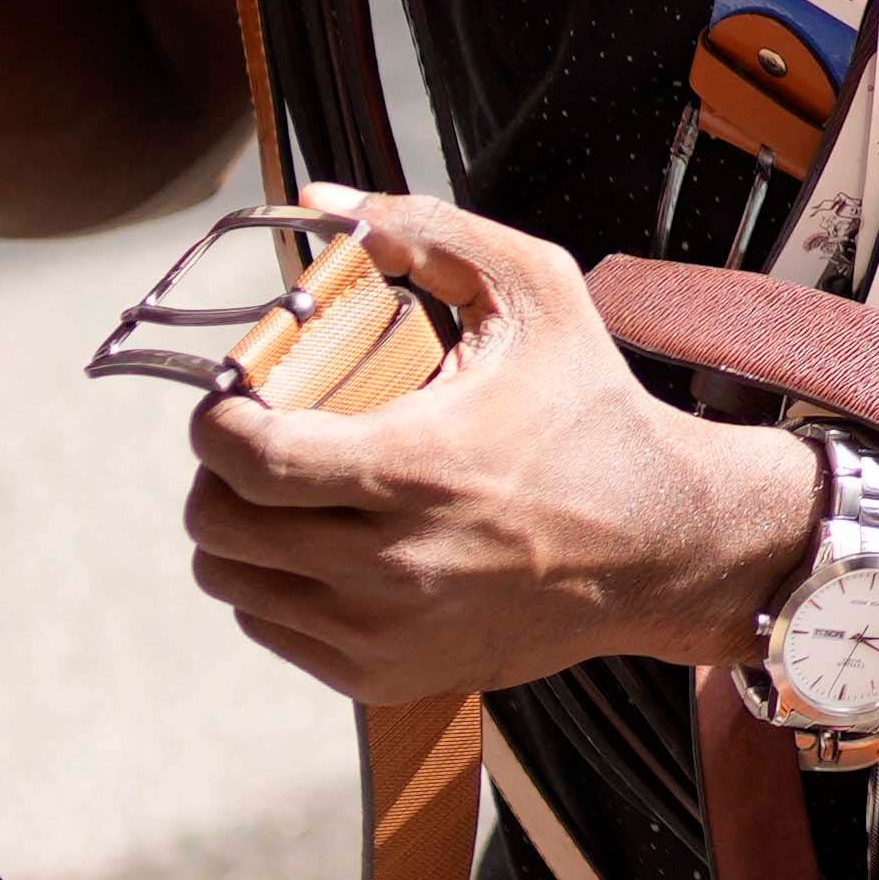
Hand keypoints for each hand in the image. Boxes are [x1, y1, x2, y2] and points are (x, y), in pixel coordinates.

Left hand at [176, 185, 807, 703]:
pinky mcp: (386, 677)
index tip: (235, 396)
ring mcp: (384, 632)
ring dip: (241, 529)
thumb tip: (325, 202)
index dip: (215, 419)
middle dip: (219, 471)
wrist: (663, 545)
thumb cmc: (594, 414)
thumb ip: (428, 230)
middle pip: (219, 526)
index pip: (246, 459)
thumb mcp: (535, 292)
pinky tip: (323, 544)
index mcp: (414, 469)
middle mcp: (391, 566)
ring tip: (288, 491)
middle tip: (256, 438)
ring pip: (232, 582)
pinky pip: (271, 629)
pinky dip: (275, 584)